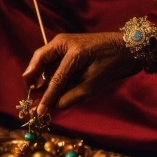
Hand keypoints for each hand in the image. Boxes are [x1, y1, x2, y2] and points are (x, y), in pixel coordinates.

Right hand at [22, 32, 139, 113]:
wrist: (127, 46)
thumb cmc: (113, 62)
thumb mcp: (95, 82)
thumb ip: (74, 95)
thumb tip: (56, 106)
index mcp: (73, 51)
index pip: (55, 79)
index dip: (46, 98)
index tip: (39, 112)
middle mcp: (64, 43)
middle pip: (40, 59)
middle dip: (32, 76)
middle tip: (30, 93)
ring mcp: (64, 43)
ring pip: (43, 58)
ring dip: (38, 74)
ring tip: (35, 91)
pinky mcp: (67, 47)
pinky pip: (51, 59)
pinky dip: (47, 71)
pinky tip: (46, 84)